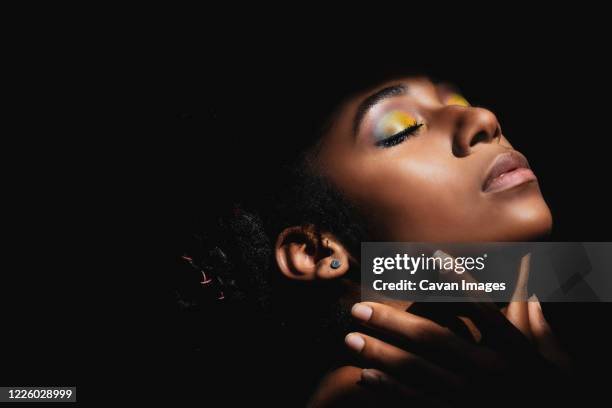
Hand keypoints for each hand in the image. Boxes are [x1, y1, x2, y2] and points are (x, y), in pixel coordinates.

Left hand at [344, 252, 570, 405]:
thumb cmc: (545, 385)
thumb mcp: (548, 353)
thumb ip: (533, 315)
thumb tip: (529, 271)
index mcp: (514, 351)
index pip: (483, 309)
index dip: (458, 280)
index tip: (433, 256)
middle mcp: (489, 372)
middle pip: (434, 339)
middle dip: (392, 322)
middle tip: (358, 309)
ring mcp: (470, 397)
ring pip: (418, 372)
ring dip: (381, 354)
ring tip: (351, 339)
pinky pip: (419, 403)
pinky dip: (391, 390)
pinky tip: (365, 376)